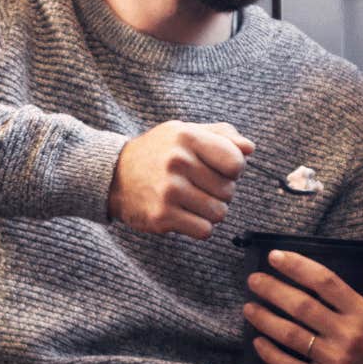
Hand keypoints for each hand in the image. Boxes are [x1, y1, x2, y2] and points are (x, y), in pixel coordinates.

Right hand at [108, 121, 254, 238]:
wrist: (113, 176)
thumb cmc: (157, 153)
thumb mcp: (185, 133)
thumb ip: (221, 135)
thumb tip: (249, 148)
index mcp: (186, 136)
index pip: (236, 162)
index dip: (233, 169)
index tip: (218, 169)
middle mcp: (177, 162)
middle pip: (229, 191)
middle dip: (219, 191)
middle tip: (198, 186)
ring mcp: (168, 191)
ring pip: (219, 213)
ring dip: (210, 211)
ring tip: (191, 200)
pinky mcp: (161, 216)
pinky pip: (204, 231)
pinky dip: (199, 226)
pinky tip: (184, 214)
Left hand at [244, 255, 362, 363]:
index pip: (325, 282)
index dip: (298, 266)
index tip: (276, 256)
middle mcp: (347, 334)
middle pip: (302, 306)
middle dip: (273, 289)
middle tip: (254, 279)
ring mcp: (334, 361)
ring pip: (291, 335)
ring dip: (265, 319)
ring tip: (249, 307)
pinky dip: (271, 354)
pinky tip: (258, 341)